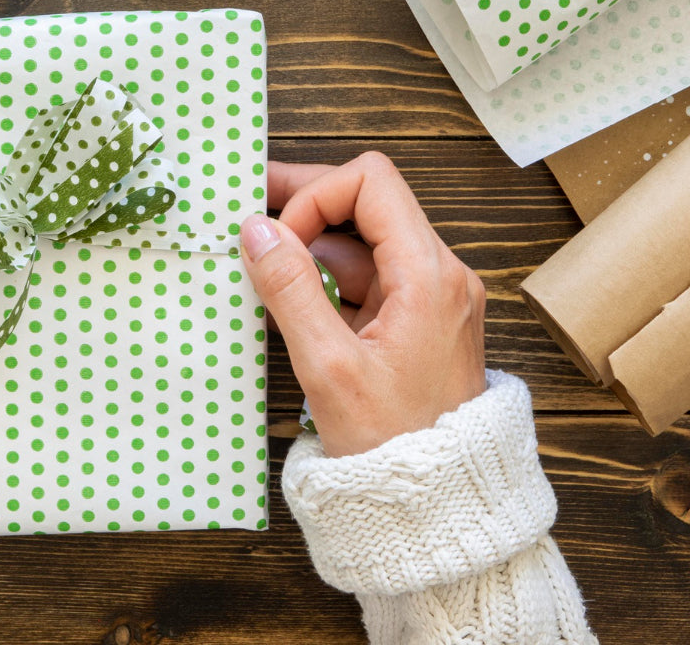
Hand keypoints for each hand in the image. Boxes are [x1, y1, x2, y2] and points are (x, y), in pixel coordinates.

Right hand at [240, 153, 485, 456]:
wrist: (440, 507)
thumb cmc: (393, 448)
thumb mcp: (329, 368)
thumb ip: (291, 291)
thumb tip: (257, 230)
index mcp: (430, 276)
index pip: (371, 182)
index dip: (316, 195)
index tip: (279, 238)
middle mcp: (441, 275)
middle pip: (368, 203)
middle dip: (306, 205)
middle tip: (248, 212)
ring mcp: (433, 298)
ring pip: (365, 241)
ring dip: (312, 245)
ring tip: (259, 260)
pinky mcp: (419, 322)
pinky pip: (370, 278)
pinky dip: (327, 279)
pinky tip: (285, 296)